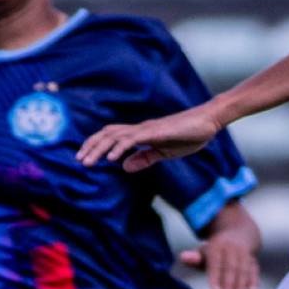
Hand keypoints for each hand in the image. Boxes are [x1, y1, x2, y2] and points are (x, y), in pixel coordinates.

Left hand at [75, 103, 221, 173]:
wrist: (209, 121)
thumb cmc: (190, 135)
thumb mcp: (164, 152)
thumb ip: (144, 158)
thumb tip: (124, 167)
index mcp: (142, 133)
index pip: (112, 136)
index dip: (96, 145)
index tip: (85, 158)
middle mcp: (141, 129)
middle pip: (108, 134)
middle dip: (91, 146)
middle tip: (79, 161)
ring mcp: (148, 129)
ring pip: (116, 136)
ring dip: (99, 149)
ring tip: (87, 162)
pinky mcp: (156, 132)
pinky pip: (134, 139)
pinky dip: (119, 148)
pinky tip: (111, 158)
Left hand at [179, 237, 258, 288]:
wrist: (238, 231)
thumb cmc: (217, 248)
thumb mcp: (204, 250)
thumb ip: (194, 258)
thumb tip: (183, 257)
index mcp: (217, 246)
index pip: (216, 263)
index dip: (215, 277)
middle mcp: (232, 248)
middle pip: (231, 267)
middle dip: (229, 284)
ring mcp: (244, 252)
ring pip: (243, 269)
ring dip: (241, 284)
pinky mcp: (253, 257)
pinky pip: (254, 268)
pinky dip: (253, 280)